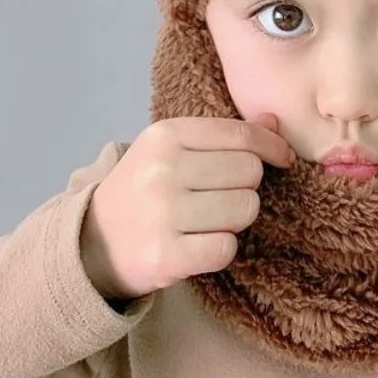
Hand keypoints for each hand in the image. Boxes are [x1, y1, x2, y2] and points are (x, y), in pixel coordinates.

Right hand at [79, 114, 294, 301]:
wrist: (94, 242)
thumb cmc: (146, 187)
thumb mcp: (174, 149)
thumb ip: (224, 134)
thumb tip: (275, 122)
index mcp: (166, 134)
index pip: (241, 135)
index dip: (272, 146)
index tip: (282, 158)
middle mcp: (163, 169)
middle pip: (249, 172)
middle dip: (247, 186)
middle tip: (221, 196)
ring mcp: (162, 213)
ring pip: (244, 209)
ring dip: (236, 219)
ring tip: (209, 220)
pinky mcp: (165, 256)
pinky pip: (227, 248)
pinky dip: (221, 248)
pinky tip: (199, 244)